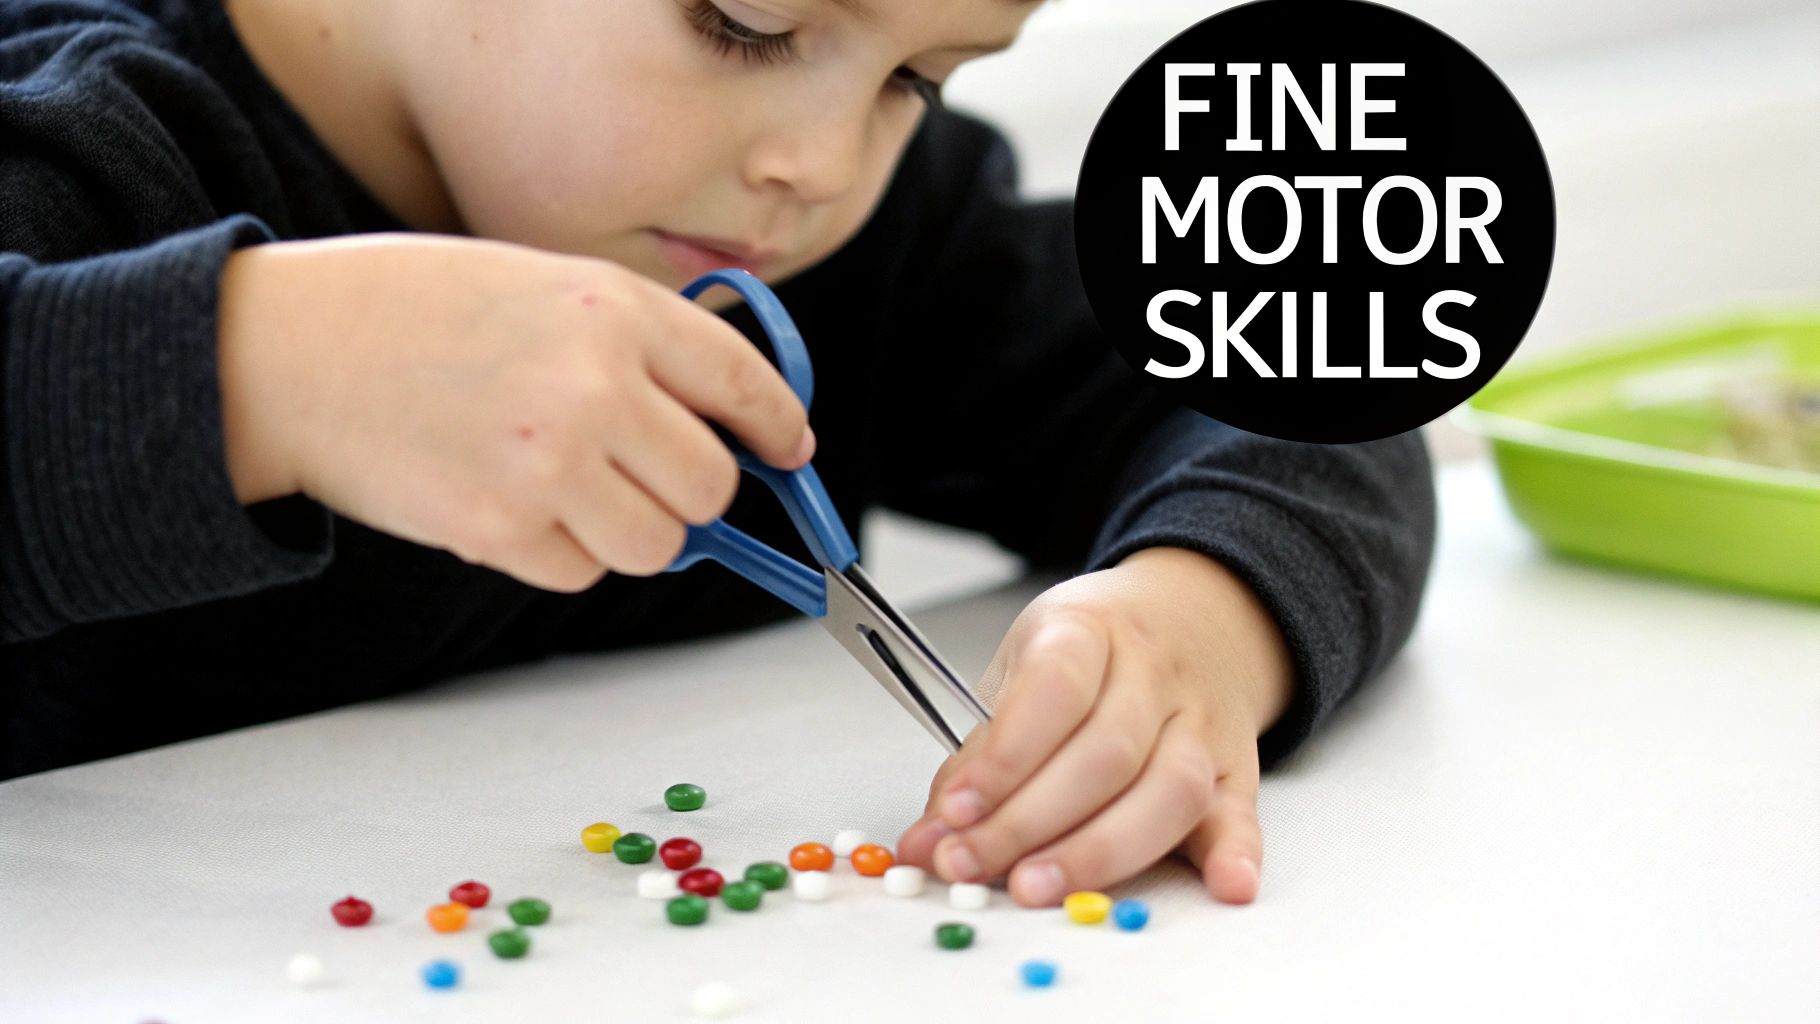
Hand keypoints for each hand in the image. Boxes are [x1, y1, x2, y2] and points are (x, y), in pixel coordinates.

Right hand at [216, 233, 812, 589]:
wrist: (290, 350)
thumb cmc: (416, 310)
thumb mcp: (542, 285)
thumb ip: (635, 344)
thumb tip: (724, 430)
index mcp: (614, 309)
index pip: (744, 385)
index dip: (777, 428)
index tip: (787, 451)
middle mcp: (596, 385)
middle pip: (711, 485)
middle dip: (693, 494)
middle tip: (648, 477)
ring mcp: (550, 462)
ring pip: (656, 544)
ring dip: (628, 531)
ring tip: (565, 486)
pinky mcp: (500, 526)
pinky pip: (580, 572)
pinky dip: (559, 553)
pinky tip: (506, 501)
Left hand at [896, 546, 1293, 905]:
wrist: (1191, 616)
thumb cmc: (1090, 649)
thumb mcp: (1021, 667)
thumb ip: (981, 750)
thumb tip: (932, 835)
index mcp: (1089, 628)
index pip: (1053, 689)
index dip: (1004, 757)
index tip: (955, 811)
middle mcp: (1154, 672)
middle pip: (1106, 754)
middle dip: (1028, 822)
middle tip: (970, 864)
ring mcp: (1200, 722)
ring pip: (1170, 789)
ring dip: (1100, 852)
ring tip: (1036, 887)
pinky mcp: (1235, 769)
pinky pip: (1241, 813)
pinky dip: (1235, 854)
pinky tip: (1223, 886)